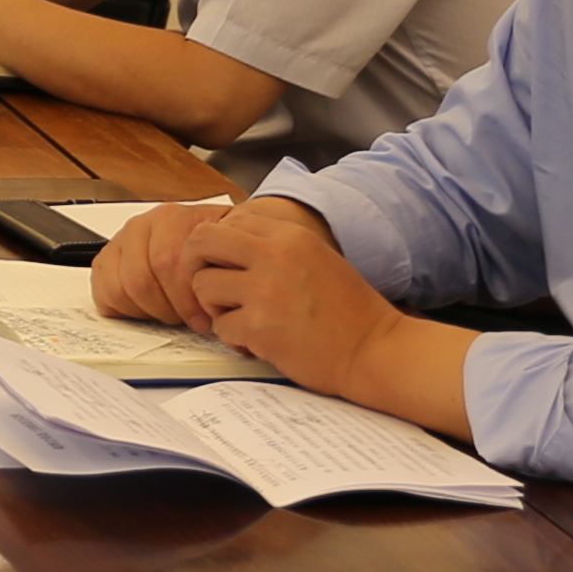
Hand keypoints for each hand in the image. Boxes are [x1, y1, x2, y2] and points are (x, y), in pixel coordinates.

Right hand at [88, 195, 235, 328]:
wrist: (214, 232)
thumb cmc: (219, 248)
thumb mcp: (232, 249)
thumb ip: (225, 266)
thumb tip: (220, 296)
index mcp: (172, 219)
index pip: (166, 264)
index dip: (185, 301)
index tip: (204, 319)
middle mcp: (142, 226)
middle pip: (140, 280)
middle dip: (167, 309)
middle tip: (189, 320)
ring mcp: (122, 242)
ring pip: (120, 288)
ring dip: (147, 311)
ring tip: (172, 314)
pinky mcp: (108, 260)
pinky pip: (103, 290)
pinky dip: (123, 309)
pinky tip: (149, 311)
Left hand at [177, 198, 404, 387]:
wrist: (375, 350)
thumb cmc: (348, 310)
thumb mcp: (315, 258)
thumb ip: (274, 247)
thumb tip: (224, 243)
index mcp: (290, 235)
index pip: (227, 221)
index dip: (219, 248)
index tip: (229, 269)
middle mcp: (275, 255)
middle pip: (200, 242)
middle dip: (197, 268)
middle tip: (214, 291)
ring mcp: (266, 291)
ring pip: (202, 286)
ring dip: (215, 308)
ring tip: (242, 320)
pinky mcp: (261, 327)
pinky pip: (220, 328)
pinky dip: (235, 340)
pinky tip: (259, 343)